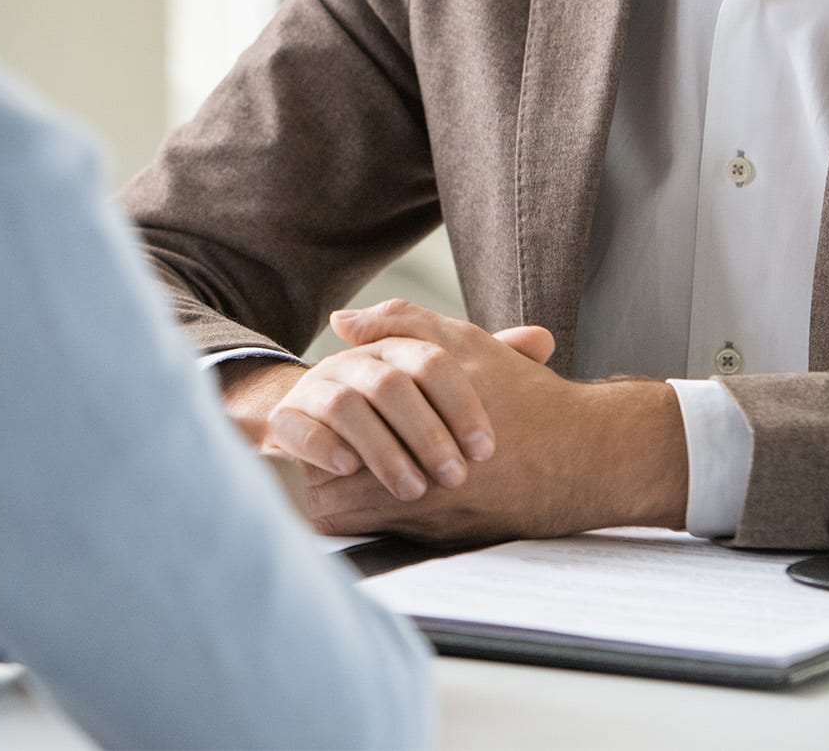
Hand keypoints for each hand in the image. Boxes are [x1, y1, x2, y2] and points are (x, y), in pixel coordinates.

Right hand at [254, 301, 514, 501]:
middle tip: (454, 478)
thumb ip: (488, 363)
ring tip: (412, 488)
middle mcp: (356, 361)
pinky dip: (323, 444)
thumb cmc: (392, 411)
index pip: (433, 361)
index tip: (486, 450)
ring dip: (383, 448)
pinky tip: (347, 468)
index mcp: (396, 350)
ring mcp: (317, 387)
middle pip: (392, 383)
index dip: (461, 404)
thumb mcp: (439, 389)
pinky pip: (299, 424)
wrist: (314, 420)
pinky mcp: (286, 419)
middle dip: (426, 433)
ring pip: (347, 404)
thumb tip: (543, 339)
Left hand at [299, 301, 688, 544]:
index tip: (307, 425)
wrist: (592, 456)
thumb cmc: (526, 395)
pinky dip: (376, 517)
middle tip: (310, 457)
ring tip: (336, 475)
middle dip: (317, 480)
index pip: (330, 455)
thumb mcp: (463, 346)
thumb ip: (401, 325)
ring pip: (357, 525)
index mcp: (414, 437)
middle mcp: (422, 488)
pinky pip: (390, 536)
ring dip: (344, 502)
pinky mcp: (450, 542)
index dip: (310, 442)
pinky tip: (378, 494)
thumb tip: (342, 321)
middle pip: (332, 502)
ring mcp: (435, 522)